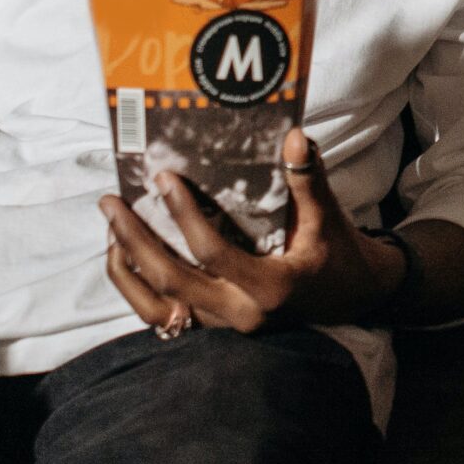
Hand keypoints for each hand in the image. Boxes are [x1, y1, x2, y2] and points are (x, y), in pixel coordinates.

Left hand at [100, 129, 404, 333]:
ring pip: (159, 308)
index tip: (163, 179)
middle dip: (136, 242)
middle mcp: (242, 313)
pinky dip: (139, 289)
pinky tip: (126, 258)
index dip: (184, 216)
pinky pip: (165, 316)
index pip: (214, 253)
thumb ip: (307, 179)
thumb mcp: (328, 216)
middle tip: (111, 203)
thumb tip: (295, 136)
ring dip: (128, 270)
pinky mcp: (216, 327)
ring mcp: (226, 325)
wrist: (352, 296)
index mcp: (271, 287)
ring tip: (111, 230)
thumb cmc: (338, 252)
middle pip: (172, 283)